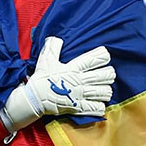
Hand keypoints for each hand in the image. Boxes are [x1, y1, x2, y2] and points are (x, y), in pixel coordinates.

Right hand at [0, 35, 114, 130]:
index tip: (106, 55)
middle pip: (101, 76)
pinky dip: (100, 106)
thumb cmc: (41, 79)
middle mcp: (79, 81)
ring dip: (107, 90)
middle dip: (109, 74)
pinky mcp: (78, 107)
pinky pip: (95, 107)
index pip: (92, 60)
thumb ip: (52, 47)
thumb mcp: (45, 60)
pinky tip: (101, 103)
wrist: (34, 99)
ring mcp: (80, 95)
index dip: (102, 56)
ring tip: (108, 89)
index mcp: (73, 69)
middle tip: (110, 73)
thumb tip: (56, 38)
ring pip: (101, 92)